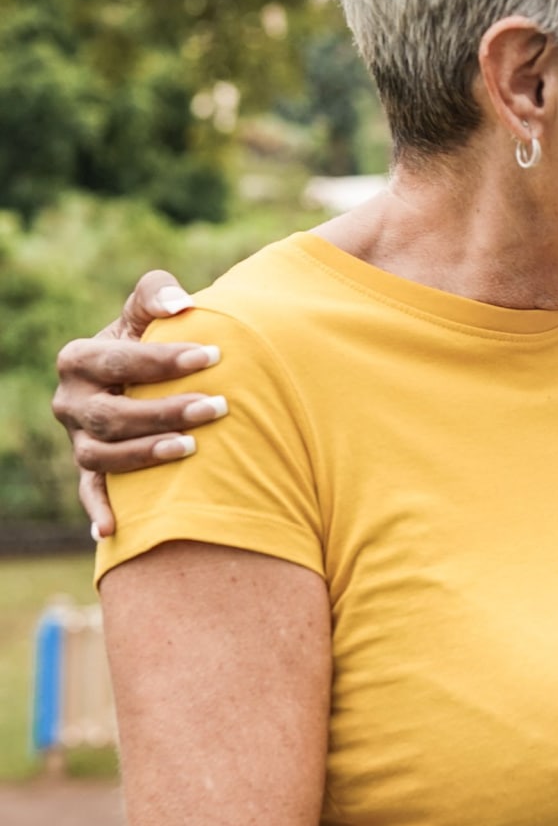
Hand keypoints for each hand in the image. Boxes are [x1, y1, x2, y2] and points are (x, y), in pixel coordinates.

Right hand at [50, 271, 225, 537]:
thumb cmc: (150, 340)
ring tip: (191, 447)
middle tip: (217, 406)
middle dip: (164, 410)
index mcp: (78, 359)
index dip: (164, 359)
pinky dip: (98, 512)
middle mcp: (71, 403)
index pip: (118, 360)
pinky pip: (90, 494)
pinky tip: (112, 530)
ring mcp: (78, 440)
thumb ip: (157, 295)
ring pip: (101, 456)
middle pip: (111, 414)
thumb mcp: (147, 314)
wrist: (141, 378)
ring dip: (144, 454)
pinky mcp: (91, 471)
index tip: (213, 355)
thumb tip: (181, 303)